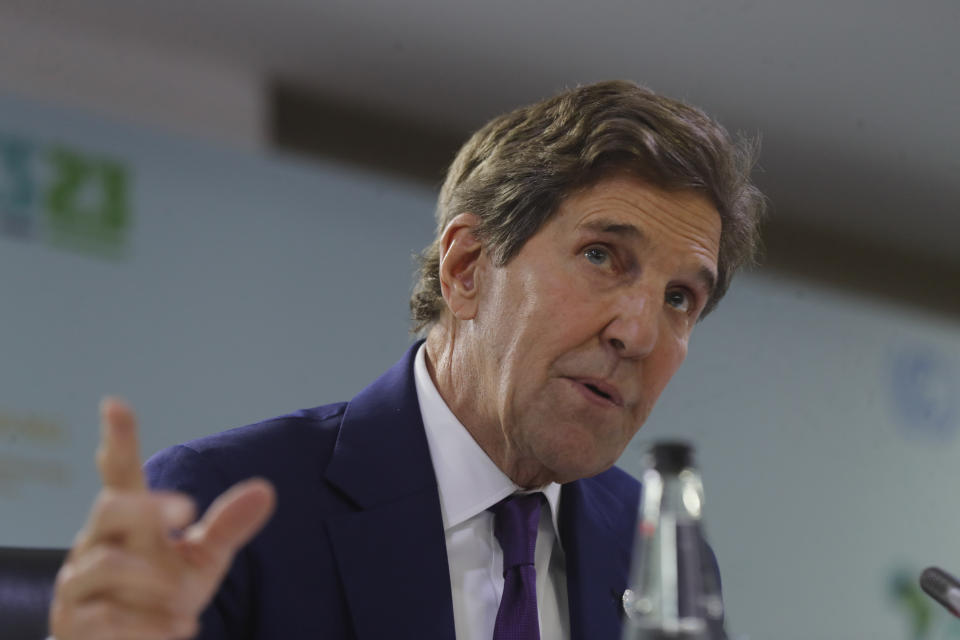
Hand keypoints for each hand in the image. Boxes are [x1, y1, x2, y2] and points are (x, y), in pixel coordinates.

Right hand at [49, 398, 275, 639]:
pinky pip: (107, 617)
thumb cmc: (161, 597)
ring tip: (187, 606)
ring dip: (154, 583)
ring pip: (107, 565)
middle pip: (109, 507)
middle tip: (188, 509)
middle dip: (146, 506)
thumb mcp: (202, 560)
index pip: (120, 475)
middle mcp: (97, 545)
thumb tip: (266, 490)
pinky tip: (178, 629)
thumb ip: (227, 526)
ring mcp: (79, 584)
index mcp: (128, 523)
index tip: (116, 403)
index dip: (119, 441)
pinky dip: (148, 625)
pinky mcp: (76, 625)